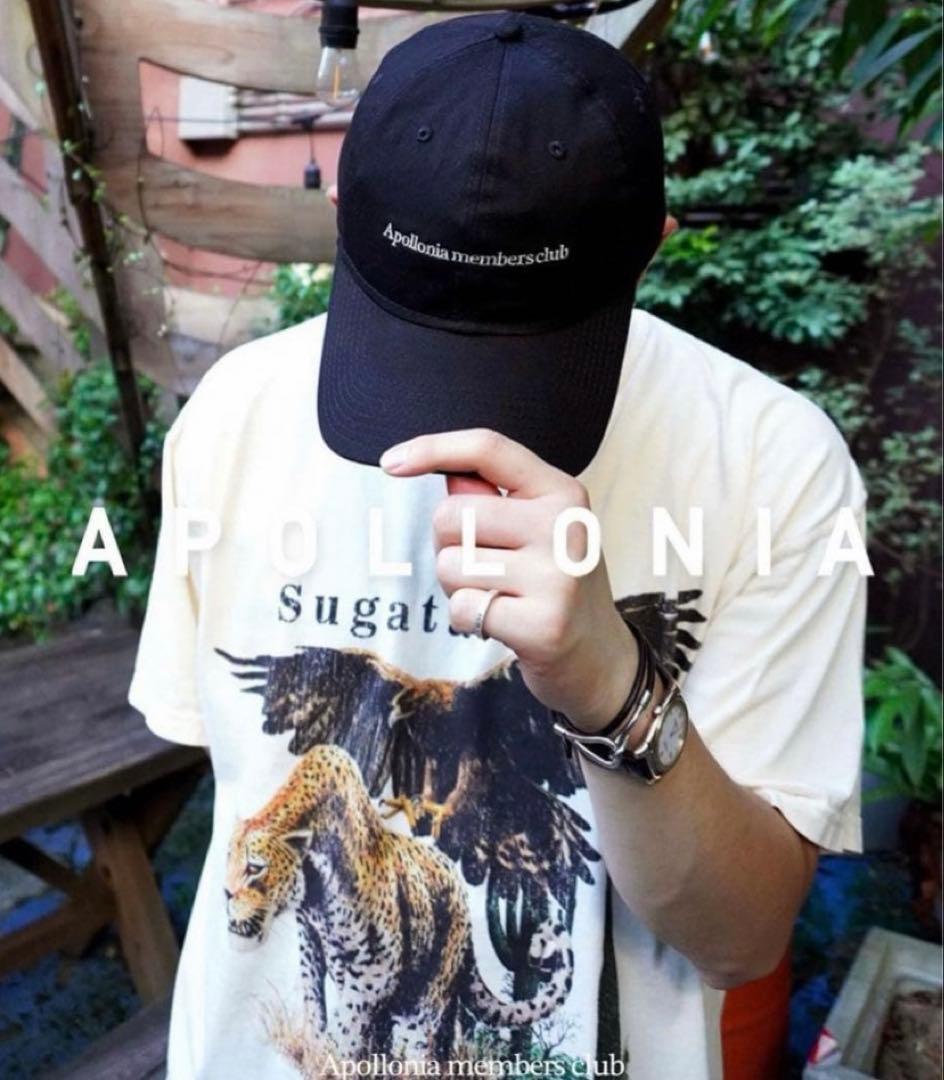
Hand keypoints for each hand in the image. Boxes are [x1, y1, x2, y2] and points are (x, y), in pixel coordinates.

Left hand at [380, 428, 639, 732]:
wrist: (600, 657)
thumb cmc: (555, 585)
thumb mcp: (537, 530)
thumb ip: (492, 498)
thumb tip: (446, 473)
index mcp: (562, 493)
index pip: (488, 449)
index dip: (433, 449)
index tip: (391, 461)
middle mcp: (565, 526)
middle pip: (452, 514)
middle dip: (448, 546)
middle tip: (486, 569)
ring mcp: (558, 576)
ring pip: (451, 564)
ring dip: (458, 587)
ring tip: (498, 596)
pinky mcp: (543, 624)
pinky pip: (463, 608)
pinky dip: (468, 620)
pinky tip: (503, 624)